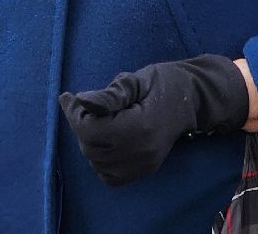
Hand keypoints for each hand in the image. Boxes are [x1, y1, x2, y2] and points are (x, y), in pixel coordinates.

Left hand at [59, 55, 250, 185]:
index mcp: (138, 127)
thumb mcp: (133, 81)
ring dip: (88, 141)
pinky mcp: (145, 170)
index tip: (68, 97)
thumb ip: (108, 94)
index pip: (90, 130)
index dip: (73, 113)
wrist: (190, 99)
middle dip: (80, 125)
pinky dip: (100, 160)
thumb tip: (80, 101)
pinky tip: (104, 140)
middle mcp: (141, 152)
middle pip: (90, 147)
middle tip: (82, 105)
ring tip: (95, 119)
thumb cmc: (161, 83)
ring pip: (96, 163)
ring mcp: (144, 165)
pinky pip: (110, 176)